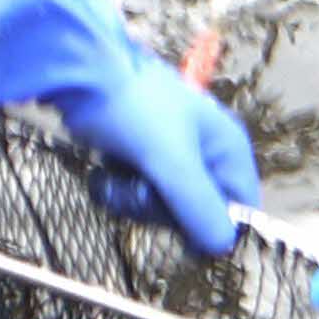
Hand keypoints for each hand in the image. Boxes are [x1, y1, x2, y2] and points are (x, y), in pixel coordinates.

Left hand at [0, 25, 258, 255]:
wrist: (77, 71)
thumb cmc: (133, 108)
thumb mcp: (170, 161)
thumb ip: (198, 206)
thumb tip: (224, 247)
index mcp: (228, 147)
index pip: (241, 208)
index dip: (214, 228)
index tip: (182, 231)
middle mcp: (206, 152)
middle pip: (195, 214)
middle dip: (159, 208)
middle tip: (140, 185)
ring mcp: (172, 155)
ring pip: (160, 208)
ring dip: (130, 199)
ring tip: (115, 173)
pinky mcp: (140, 157)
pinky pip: (135, 194)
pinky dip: (115, 188)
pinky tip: (102, 170)